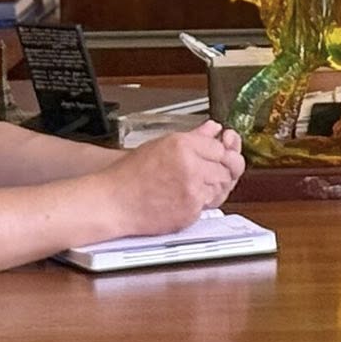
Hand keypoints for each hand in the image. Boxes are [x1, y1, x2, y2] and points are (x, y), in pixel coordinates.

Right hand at [107, 121, 244, 234]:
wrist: (113, 202)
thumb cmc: (129, 176)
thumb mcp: (161, 145)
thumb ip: (193, 136)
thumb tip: (213, 129)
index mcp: (182, 145)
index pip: (220, 147)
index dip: (221, 152)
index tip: (219, 156)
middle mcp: (190, 166)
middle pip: (227, 167)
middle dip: (223, 169)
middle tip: (212, 171)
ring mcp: (192, 190)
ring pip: (221, 187)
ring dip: (215, 186)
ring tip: (196, 185)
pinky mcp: (191, 212)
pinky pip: (209, 205)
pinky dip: (203, 202)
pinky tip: (188, 197)